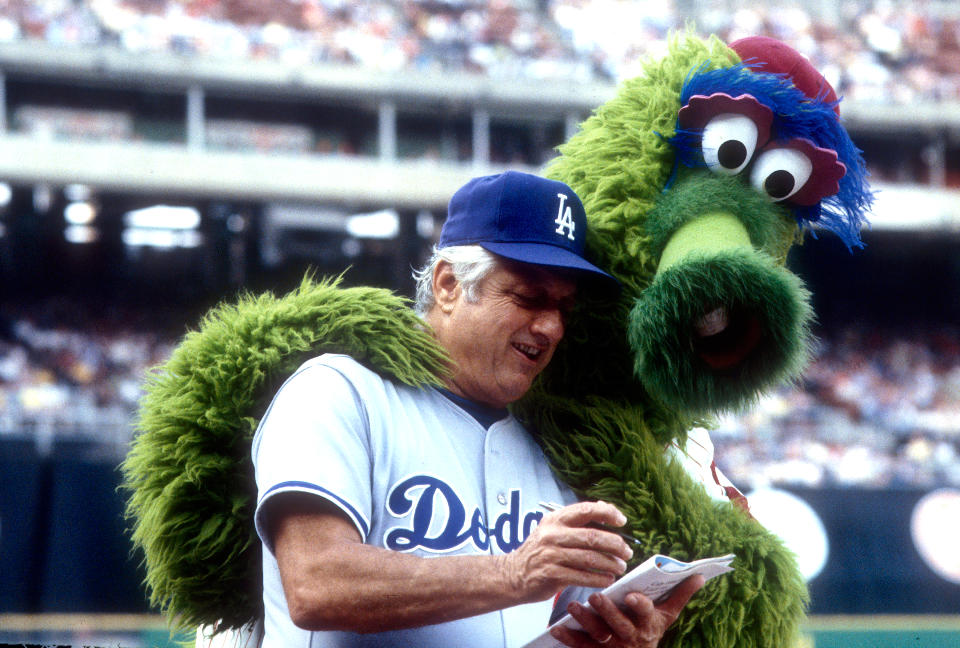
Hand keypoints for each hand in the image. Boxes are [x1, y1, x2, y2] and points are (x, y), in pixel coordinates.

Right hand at [499, 501, 633, 601]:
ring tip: (620, 567)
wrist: (513, 574)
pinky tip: (607, 579)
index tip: (621, 521)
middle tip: (627, 552)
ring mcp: (551, 554)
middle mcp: (552, 534)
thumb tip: (606, 508)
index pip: (586, 510)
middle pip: (592, 537)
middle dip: (615, 544)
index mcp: (555, 519)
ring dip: (610, 564)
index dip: (607, 513)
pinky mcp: (551, 574)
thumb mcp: (553, 529)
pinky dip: (598, 578)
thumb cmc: (540, 551)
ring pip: (590, 558)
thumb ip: (577, 521)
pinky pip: (582, 576)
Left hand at [550, 574, 704, 647]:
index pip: (646, 614)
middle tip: (594, 596)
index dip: (639, 606)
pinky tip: (558, 627)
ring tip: (572, 606)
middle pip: (619, 625)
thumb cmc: (651, 629)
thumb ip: (680, 594)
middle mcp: (631, 637)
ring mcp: (613, 647)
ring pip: (599, 635)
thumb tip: (699, 574)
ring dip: (585, 621)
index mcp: (649, 624)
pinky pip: (582, 646)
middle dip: (607, 611)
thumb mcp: (667, 615)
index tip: (631, 596)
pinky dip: (569, 638)